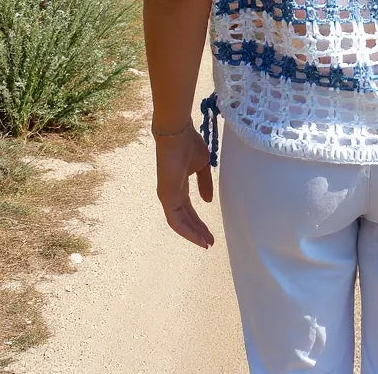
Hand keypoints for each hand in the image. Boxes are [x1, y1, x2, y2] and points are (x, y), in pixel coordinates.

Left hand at [153, 123, 214, 248]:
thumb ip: (204, 184)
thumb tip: (208, 201)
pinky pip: (176, 220)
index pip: (188, 209)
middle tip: (210, 242)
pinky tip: (197, 238)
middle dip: (197, 231)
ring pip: (179, 223)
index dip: (198, 221)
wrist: (177, 133)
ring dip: (193, 234)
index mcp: (179, 186)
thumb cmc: (189, 144)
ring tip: (206, 243)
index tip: (210, 232)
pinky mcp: (167, 196)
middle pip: (184, 218)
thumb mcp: (202, 165)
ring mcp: (167, 196)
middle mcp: (171, 194)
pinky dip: (187, 231)